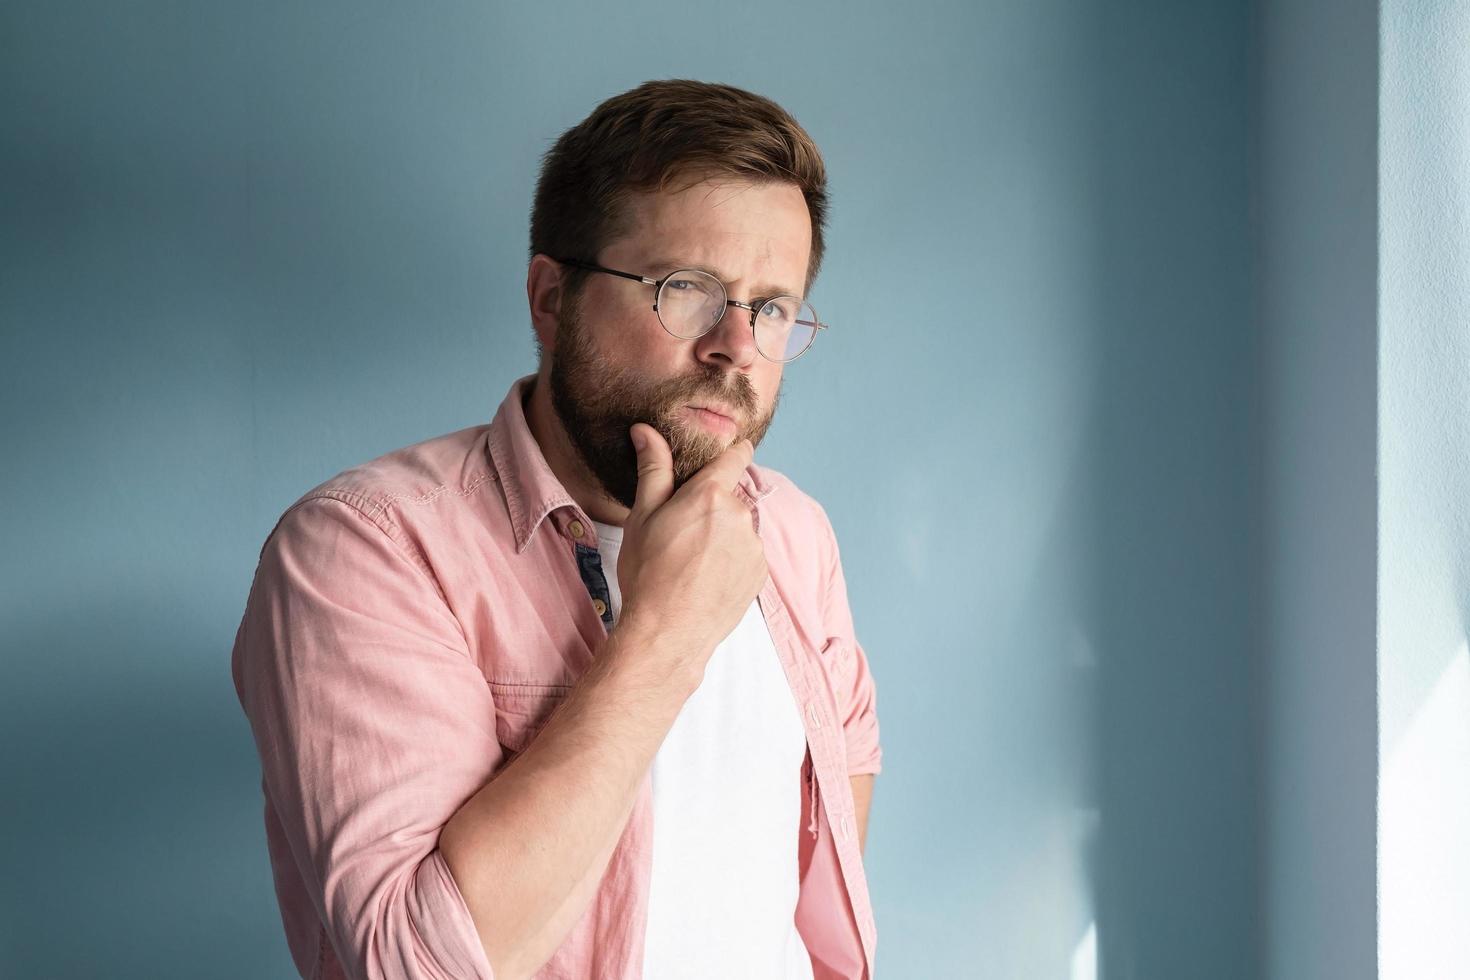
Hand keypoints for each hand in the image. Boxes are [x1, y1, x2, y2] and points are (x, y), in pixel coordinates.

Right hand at [615, 423, 767, 676]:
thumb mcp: (643, 516)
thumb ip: (653, 469)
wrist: (668, 632)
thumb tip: (646, 431)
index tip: (729, 452)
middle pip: (729, 498)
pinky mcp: (760, 573)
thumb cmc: (649, 572)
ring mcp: (754, 546)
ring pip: (737, 528)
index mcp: (711, 494)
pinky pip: (746, 555)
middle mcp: (741, 515)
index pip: (736, 456)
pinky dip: (731, 560)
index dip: (732, 451)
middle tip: (680, 532)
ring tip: (691, 562)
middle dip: (710, 507)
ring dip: (721, 535)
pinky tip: (705, 578)